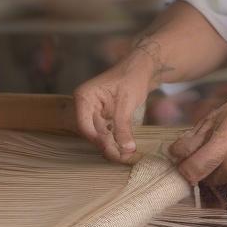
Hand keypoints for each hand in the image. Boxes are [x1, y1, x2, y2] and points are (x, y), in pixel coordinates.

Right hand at [74, 46, 165, 162]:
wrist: (143, 68)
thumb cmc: (132, 78)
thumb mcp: (127, 102)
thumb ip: (123, 126)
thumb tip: (126, 149)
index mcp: (85, 97)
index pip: (84, 125)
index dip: (96, 140)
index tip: (112, 150)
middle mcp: (85, 105)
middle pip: (91, 132)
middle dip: (107, 146)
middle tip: (123, 157)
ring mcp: (94, 111)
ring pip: (99, 135)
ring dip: (112, 146)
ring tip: (126, 156)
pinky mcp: (103, 116)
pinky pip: (106, 132)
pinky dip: (115, 140)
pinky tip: (125, 148)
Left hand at [168, 89, 226, 185]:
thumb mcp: (225, 111)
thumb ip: (198, 132)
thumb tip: (176, 149)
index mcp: (224, 144)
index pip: (190, 170)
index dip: (178, 164)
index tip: (176, 153)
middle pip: (199, 175)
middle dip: (194, 162)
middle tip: (201, 143)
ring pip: (213, 177)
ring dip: (210, 165)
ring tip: (225, 143)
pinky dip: (226, 167)